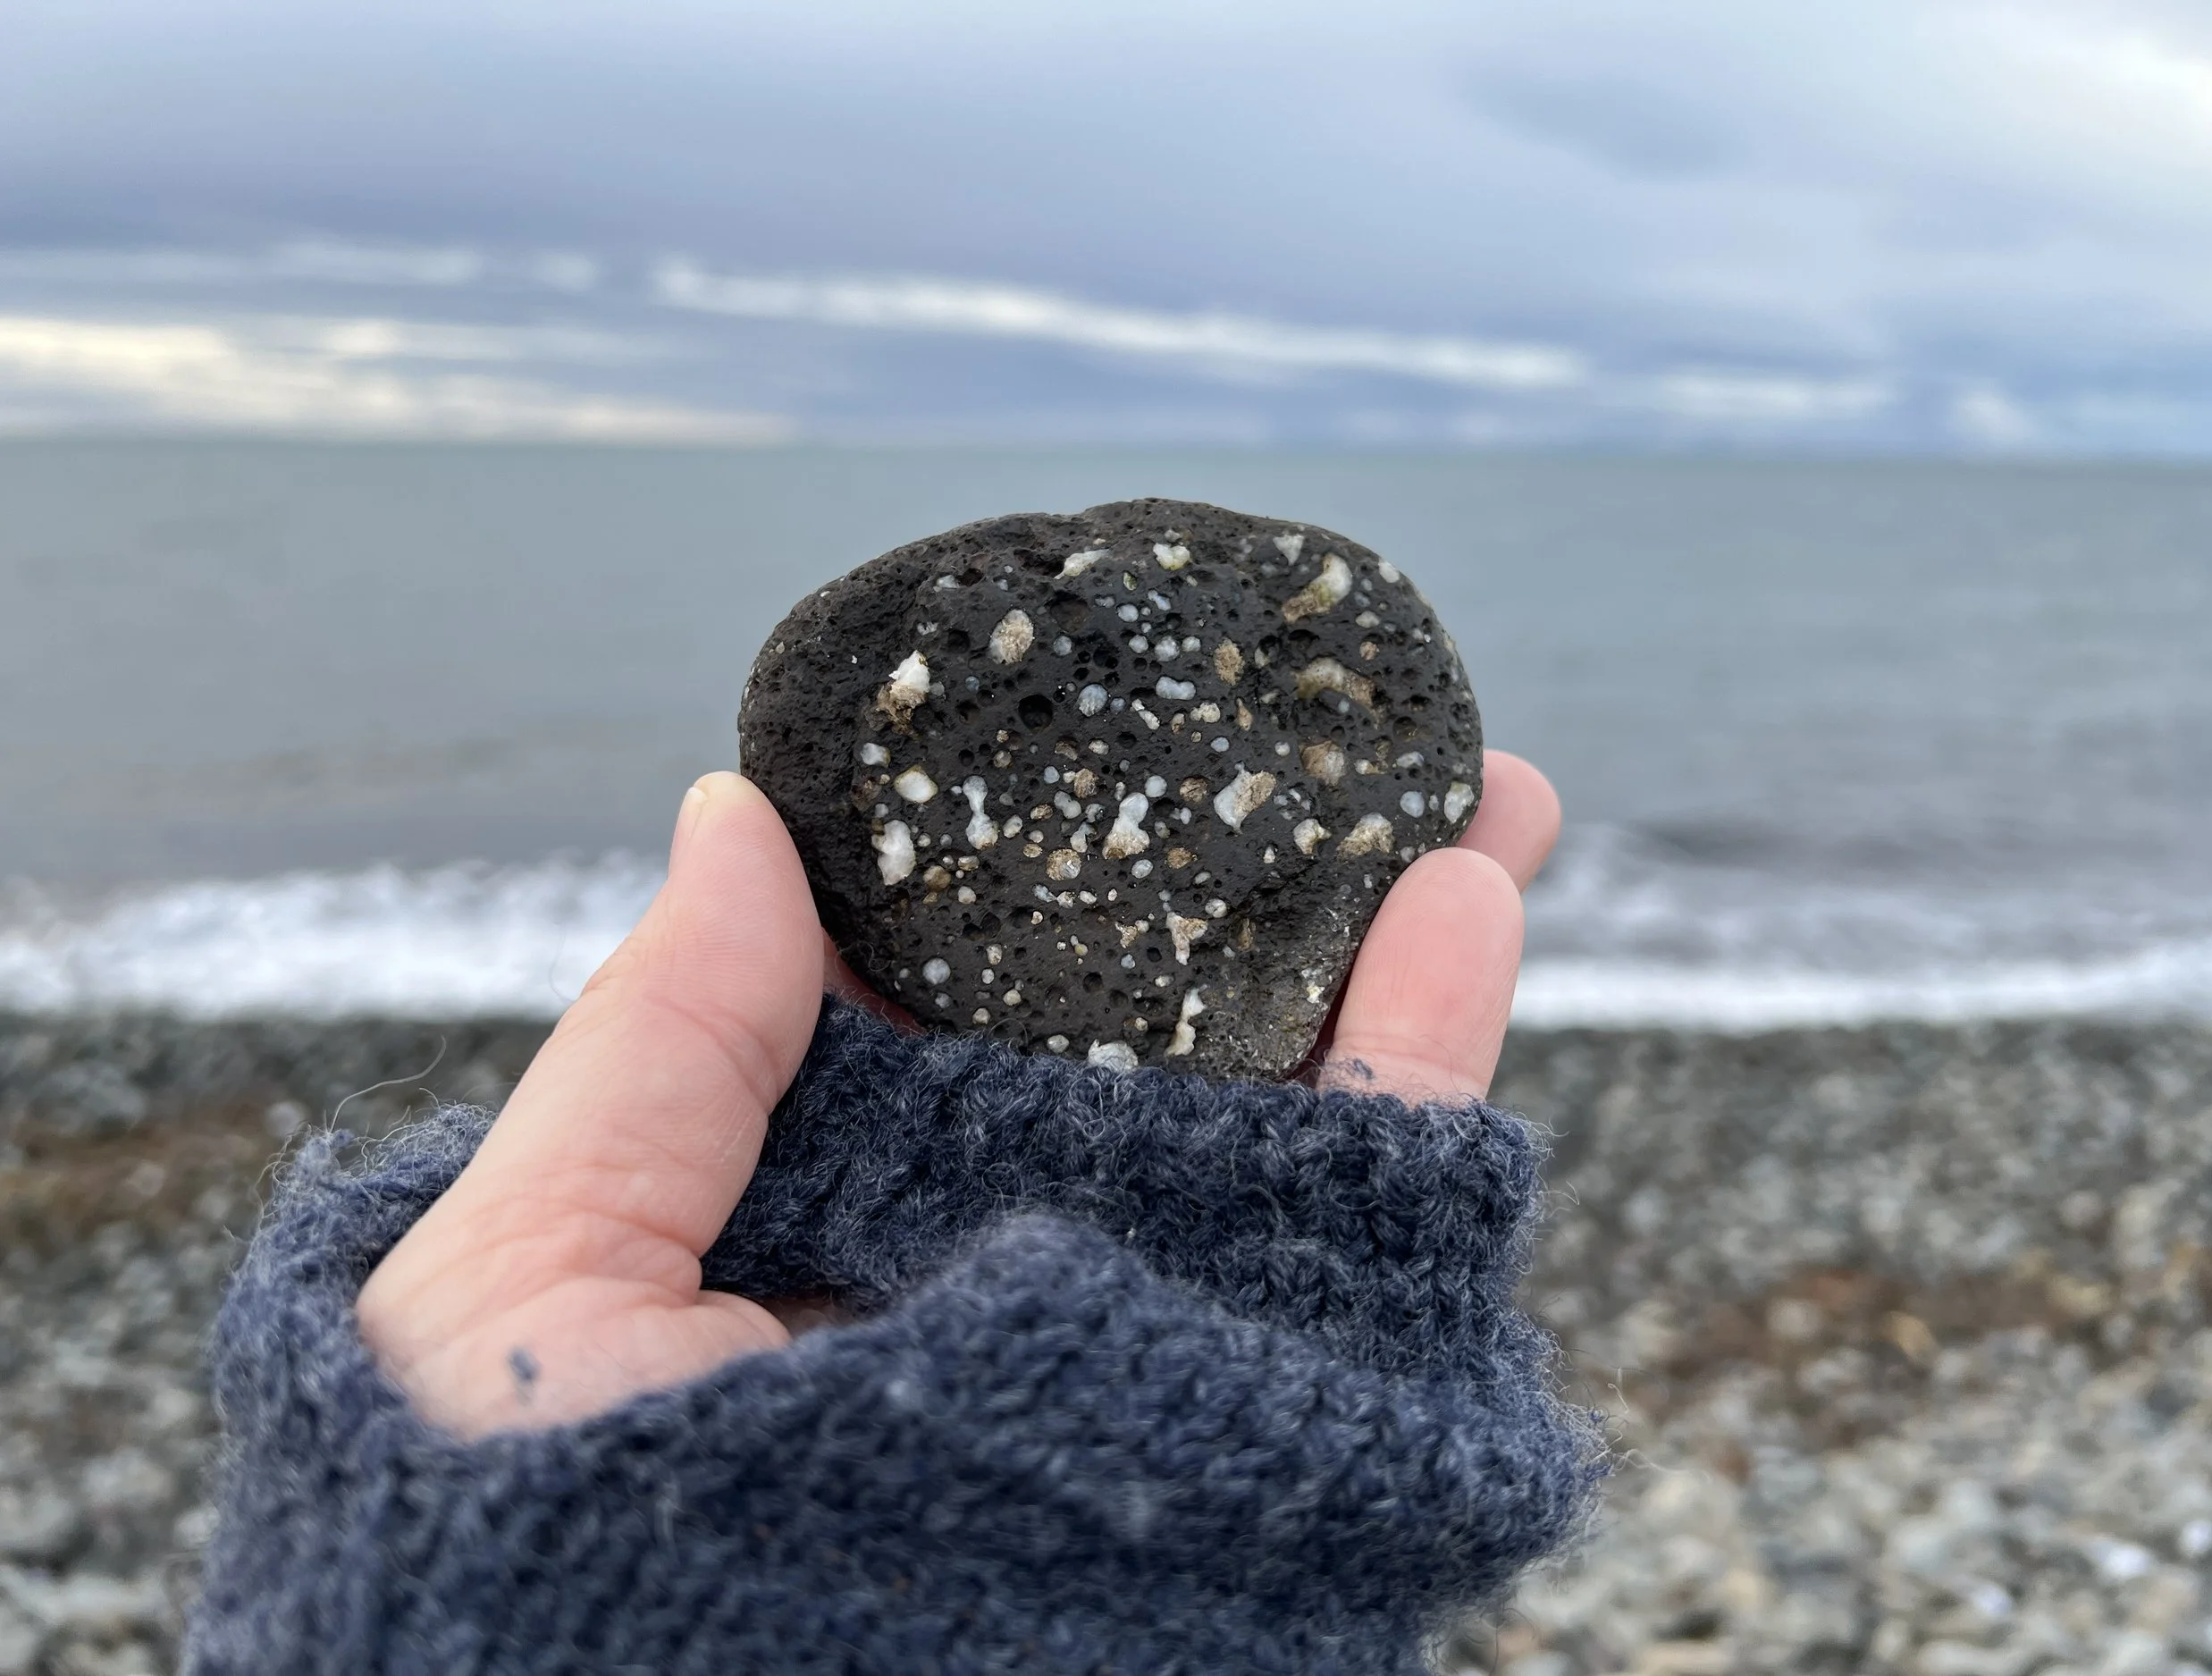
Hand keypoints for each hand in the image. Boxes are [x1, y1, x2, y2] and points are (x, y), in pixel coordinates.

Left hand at [356, 753, 1560, 1437]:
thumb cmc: (523, 1549)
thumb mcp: (532, 1276)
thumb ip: (654, 1051)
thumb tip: (731, 809)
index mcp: (823, 1194)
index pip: (938, 979)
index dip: (1014, 836)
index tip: (1079, 702)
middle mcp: (991, 1243)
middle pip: (1140, 1012)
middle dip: (1234, 861)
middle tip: (1308, 708)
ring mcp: (1126, 1316)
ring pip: (1274, 1086)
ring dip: (1367, 920)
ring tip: (1448, 770)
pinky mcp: (1246, 1402)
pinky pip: (1355, 1203)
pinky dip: (1425, 1051)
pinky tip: (1468, 898)